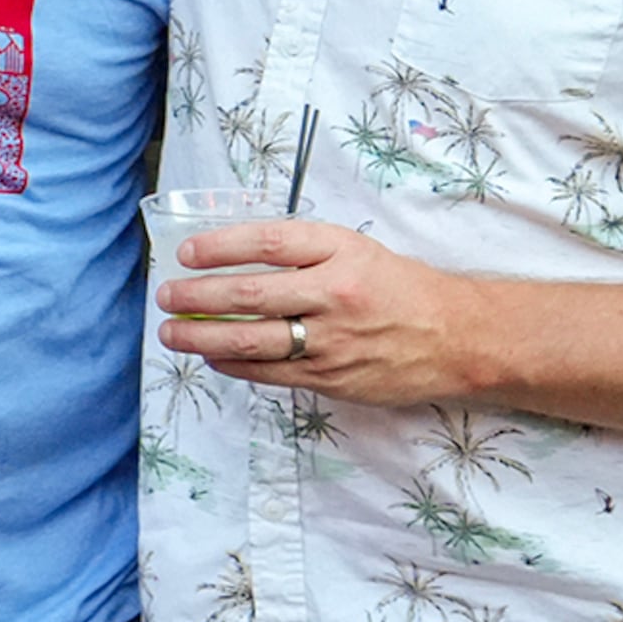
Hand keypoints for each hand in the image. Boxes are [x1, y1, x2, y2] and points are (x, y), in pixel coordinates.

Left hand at [158, 217, 496, 407]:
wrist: (455, 336)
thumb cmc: (398, 287)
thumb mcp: (355, 250)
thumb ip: (302, 252)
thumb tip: (233, 259)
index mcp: (340, 251)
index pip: (267, 243)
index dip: (220, 247)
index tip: (186, 252)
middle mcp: (334, 293)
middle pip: (250, 295)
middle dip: (197, 297)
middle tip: (166, 296)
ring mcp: (332, 340)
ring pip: (253, 340)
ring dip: (203, 337)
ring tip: (171, 333)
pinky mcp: (332, 378)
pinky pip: (270, 372)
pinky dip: (234, 365)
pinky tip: (212, 357)